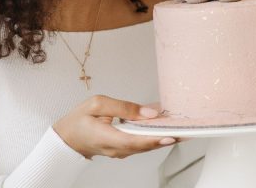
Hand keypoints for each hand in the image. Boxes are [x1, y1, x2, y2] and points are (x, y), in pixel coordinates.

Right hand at [53, 95, 176, 158]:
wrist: (68, 138)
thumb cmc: (79, 120)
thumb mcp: (97, 104)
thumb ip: (124, 107)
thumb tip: (149, 112)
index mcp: (109, 138)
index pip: (136, 141)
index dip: (156, 139)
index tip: (172, 135)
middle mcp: (118, 149)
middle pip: (147, 145)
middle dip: (168, 137)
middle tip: (188, 129)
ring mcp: (122, 152)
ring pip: (147, 146)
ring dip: (164, 136)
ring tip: (182, 126)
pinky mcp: (124, 149)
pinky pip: (142, 144)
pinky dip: (154, 136)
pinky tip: (165, 126)